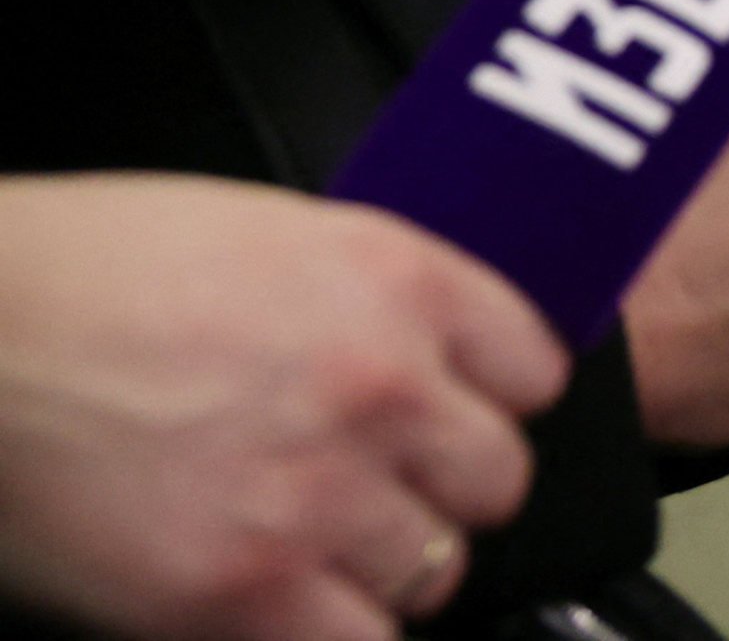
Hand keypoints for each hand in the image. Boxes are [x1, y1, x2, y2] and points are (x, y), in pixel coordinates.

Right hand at [0, 175, 563, 640]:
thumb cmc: (82, 274)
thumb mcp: (268, 238)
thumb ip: (366, 300)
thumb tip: (428, 357)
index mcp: (396, 281)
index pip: (537, 368)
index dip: (489, 402)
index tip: (456, 418)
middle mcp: (380, 385)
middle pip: (496, 477)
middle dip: (438, 489)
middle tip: (375, 489)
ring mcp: (316, 494)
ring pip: (434, 569)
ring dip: (378, 566)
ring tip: (306, 544)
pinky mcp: (240, 590)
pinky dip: (327, 630)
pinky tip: (277, 602)